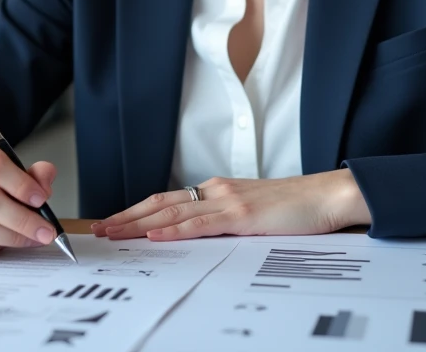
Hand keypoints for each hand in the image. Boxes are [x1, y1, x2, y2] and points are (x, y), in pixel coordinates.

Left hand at [90, 169, 370, 241]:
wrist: (327, 195)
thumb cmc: (295, 206)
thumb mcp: (252, 211)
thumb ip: (225, 218)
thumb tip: (198, 232)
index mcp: (218, 190)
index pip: (167, 200)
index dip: (137, 210)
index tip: (113, 221)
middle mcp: (216, 191)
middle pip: (160, 204)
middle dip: (126, 217)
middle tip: (99, 229)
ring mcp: (228, 202)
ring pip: (172, 214)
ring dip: (138, 224)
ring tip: (113, 233)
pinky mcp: (242, 216)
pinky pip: (201, 225)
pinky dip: (174, 230)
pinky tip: (154, 235)